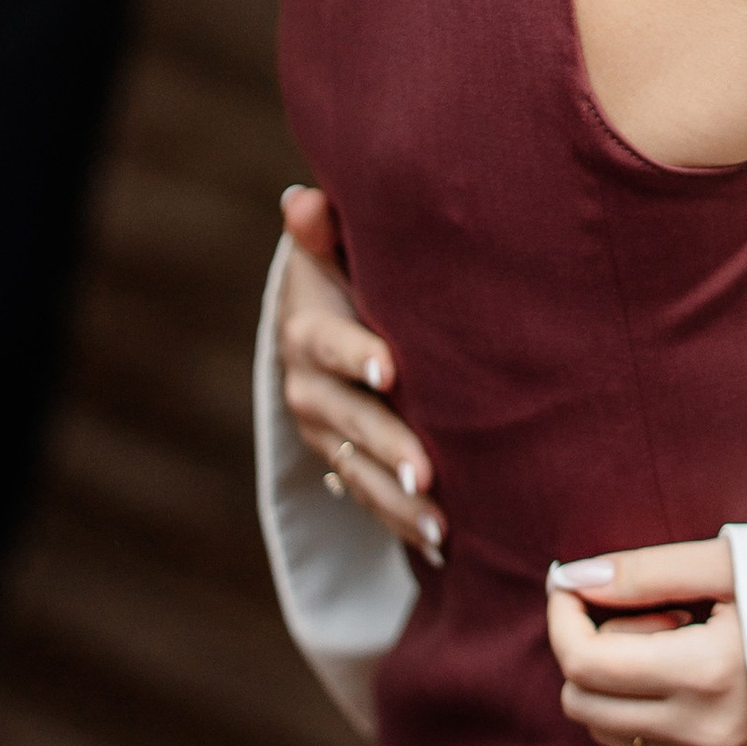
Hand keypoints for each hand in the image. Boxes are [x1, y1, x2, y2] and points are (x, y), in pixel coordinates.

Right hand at [275, 186, 443, 562]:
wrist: (329, 319)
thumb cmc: (351, 268)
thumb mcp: (337, 244)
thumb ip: (328, 228)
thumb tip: (302, 201)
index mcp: (309, 329)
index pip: (326, 343)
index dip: (354, 355)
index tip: (390, 369)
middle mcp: (308, 387)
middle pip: (345, 419)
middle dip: (385, 446)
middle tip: (425, 471)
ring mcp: (325, 433)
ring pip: (356, 471)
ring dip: (396, 502)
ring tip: (439, 525)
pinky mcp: (344, 463)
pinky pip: (369, 499)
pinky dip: (401, 524)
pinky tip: (443, 545)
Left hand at [545, 539, 746, 745]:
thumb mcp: (734, 564)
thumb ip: (645, 571)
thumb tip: (572, 578)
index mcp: (707, 673)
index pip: (583, 661)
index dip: (563, 615)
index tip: (574, 581)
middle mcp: (704, 731)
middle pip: (581, 701)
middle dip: (592, 647)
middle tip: (655, 611)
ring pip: (605, 731)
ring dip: (616, 681)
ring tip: (679, 640)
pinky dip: (641, 707)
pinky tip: (693, 671)